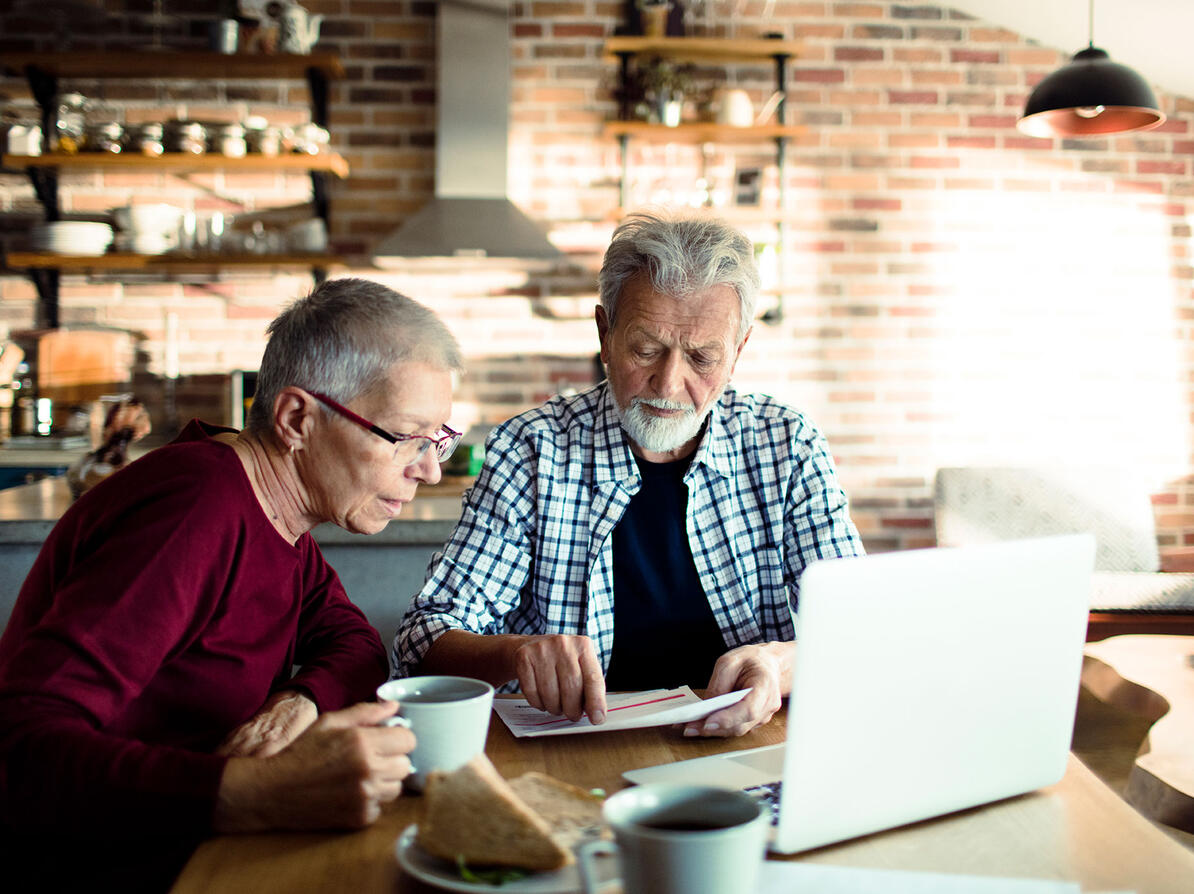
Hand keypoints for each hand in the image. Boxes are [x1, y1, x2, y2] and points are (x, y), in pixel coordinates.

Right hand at [215, 700, 416, 832]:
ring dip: (383, 782)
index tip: (386, 740)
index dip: (398, 738)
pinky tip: (349, 793)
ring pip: (396, 788)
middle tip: (371, 758)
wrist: (272, 791)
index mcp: (363, 742)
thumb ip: (365, 713)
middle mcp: (368, 770)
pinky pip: (380, 808)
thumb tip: (394, 706)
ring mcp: (365, 797)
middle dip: (392, 759)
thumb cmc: (300, 752)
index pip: (409, 740)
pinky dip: (370, 802)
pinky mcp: (359, 818)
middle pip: (405, 765)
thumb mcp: (329, 723)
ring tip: (358, 776)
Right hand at [513, 634, 606, 723]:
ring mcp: (542, 649)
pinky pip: (532, 692)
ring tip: (557, 707)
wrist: (531, 646)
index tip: (597, 719)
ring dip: (555, 708)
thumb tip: (596, 715)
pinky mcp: (524, 657)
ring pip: (550, 693)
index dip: (595, 702)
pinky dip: (538, 703)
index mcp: (583, 646)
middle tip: (573, 715)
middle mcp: (563, 644)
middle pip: (571, 687)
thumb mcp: (581, 666)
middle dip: (572, 709)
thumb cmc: (561, 661)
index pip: (593, 678)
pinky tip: (543, 700)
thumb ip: (590, 687)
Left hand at [683, 641, 792, 737]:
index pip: (748, 709)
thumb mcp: (730, 662)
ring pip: (737, 729)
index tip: (708, 723)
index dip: (728, 718)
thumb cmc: (751, 660)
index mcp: (765, 685)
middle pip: (740, 724)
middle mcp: (768, 704)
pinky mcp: (754, 721)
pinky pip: (736, 727)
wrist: (768, 664)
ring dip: (714, 731)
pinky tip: (702, 724)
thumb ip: (719, 684)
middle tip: (690, 727)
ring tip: (691, 727)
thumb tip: (706, 707)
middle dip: (714, 728)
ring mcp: (763, 715)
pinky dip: (719, 727)